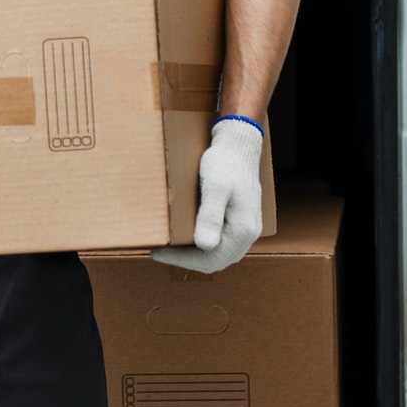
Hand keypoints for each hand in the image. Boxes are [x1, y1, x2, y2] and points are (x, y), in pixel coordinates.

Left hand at [151, 117, 264, 273]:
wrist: (239, 145)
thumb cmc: (225, 162)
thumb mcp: (215, 185)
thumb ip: (210, 215)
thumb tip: (204, 245)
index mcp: (243, 230)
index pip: (211, 260)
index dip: (182, 260)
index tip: (157, 252)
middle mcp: (249, 234)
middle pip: (215, 261)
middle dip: (186, 260)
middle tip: (159, 251)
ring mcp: (246, 229)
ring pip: (219, 254)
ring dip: (195, 255)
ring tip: (170, 245)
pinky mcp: (240, 221)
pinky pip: (222, 243)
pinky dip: (203, 245)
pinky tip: (187, 236)